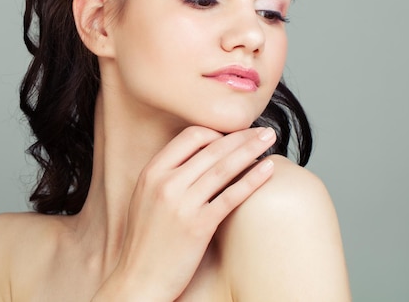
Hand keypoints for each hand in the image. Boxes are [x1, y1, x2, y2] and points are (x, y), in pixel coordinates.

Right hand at [92, 125, 275, 301]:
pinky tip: (268, 169)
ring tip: (270, 139)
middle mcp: (166, 183)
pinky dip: (252, 179)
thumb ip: (168, 174)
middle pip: (212, 148)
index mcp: (152, 171)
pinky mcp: (198, 226)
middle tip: (262, 129)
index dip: (216, 132)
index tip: (233, 135)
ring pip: (224, 167)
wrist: (138, 279)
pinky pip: (231, 196)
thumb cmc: (145, 240)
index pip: (190, 136)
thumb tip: (200, 157)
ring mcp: (182, 204)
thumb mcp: (146, 197)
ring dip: (251, 149)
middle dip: (241, 135)